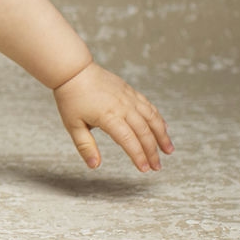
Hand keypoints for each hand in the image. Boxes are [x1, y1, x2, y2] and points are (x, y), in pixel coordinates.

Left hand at [53, 62, 173, 171]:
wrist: (73, 70)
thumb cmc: (71, 97)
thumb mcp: (73, 125)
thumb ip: (85, 146)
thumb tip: (94, 165)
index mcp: (109, 117)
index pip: (129, 141)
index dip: (138, 156)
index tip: (145, 169)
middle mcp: (123, 107)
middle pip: (144, 132)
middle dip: (152, 152)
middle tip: (157, 167)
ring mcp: (129, 98)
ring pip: (152, 119)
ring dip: (162, 135)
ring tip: (168, 150)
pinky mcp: (130, 91)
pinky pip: (149, 107)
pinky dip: (158, 119)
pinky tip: (163, 128)